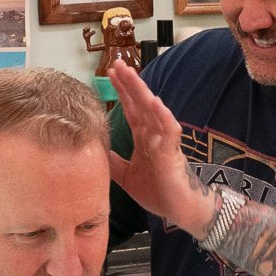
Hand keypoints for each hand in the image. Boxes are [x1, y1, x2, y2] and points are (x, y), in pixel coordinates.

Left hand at [107, 61, 214, 235]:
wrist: (180, 211)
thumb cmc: (158, 192)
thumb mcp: (126, 176)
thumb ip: (113, 162)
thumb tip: (95, 149)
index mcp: (144, 138)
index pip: (131, 109)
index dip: (121, 91)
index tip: (110, 73)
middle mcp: (155, 135)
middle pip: (141, 104)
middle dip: (129, 84)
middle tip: (117, 64)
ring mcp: (164, 143)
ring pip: (154, 112)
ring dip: (143, 93)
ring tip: (133, 76)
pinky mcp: (172, 155)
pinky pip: (169, 132)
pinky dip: (163, 116)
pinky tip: (156, 104)